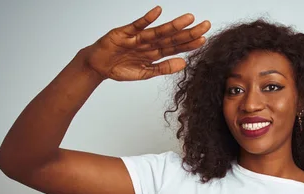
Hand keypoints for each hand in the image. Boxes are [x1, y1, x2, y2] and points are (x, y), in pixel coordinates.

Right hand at [83, 6, 210, 80]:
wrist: (98, 66)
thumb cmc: (120, 68)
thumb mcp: (144, 73)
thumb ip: (163, 68)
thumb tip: (183, 64)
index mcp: (154, 53)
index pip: (176, 47)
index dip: (189, 44)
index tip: (204, 39)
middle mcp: (149, 43)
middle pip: (172, 38)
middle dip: (189, 32)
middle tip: (206, 25)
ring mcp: (137, 37)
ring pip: (159, 31)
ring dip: (174, 25)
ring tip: (189, 19)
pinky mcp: (124, 32)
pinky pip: (137, 24)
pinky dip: (147, 18)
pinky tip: (158, 11)